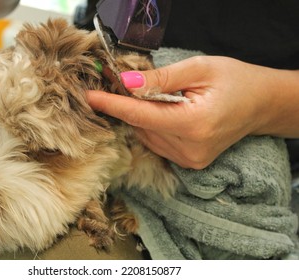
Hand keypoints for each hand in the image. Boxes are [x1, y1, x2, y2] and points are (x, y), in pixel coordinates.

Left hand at [87, 56, 298, 168]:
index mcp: (193, 124)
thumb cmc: (235, 81)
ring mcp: (189, 160)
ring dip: (139, 117)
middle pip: (142, 126)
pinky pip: (157, 143)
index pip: (141, 115)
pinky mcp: (189, 163)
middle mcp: (189, 149)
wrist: (260, 105)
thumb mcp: (200, 69)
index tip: (90, 98)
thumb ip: (162, 78)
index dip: (113, 105)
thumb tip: (126, 82)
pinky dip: (151, 127)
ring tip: (147, 97)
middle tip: (117, 85)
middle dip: (127, 106)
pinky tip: (160, 113)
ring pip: (147, 136)